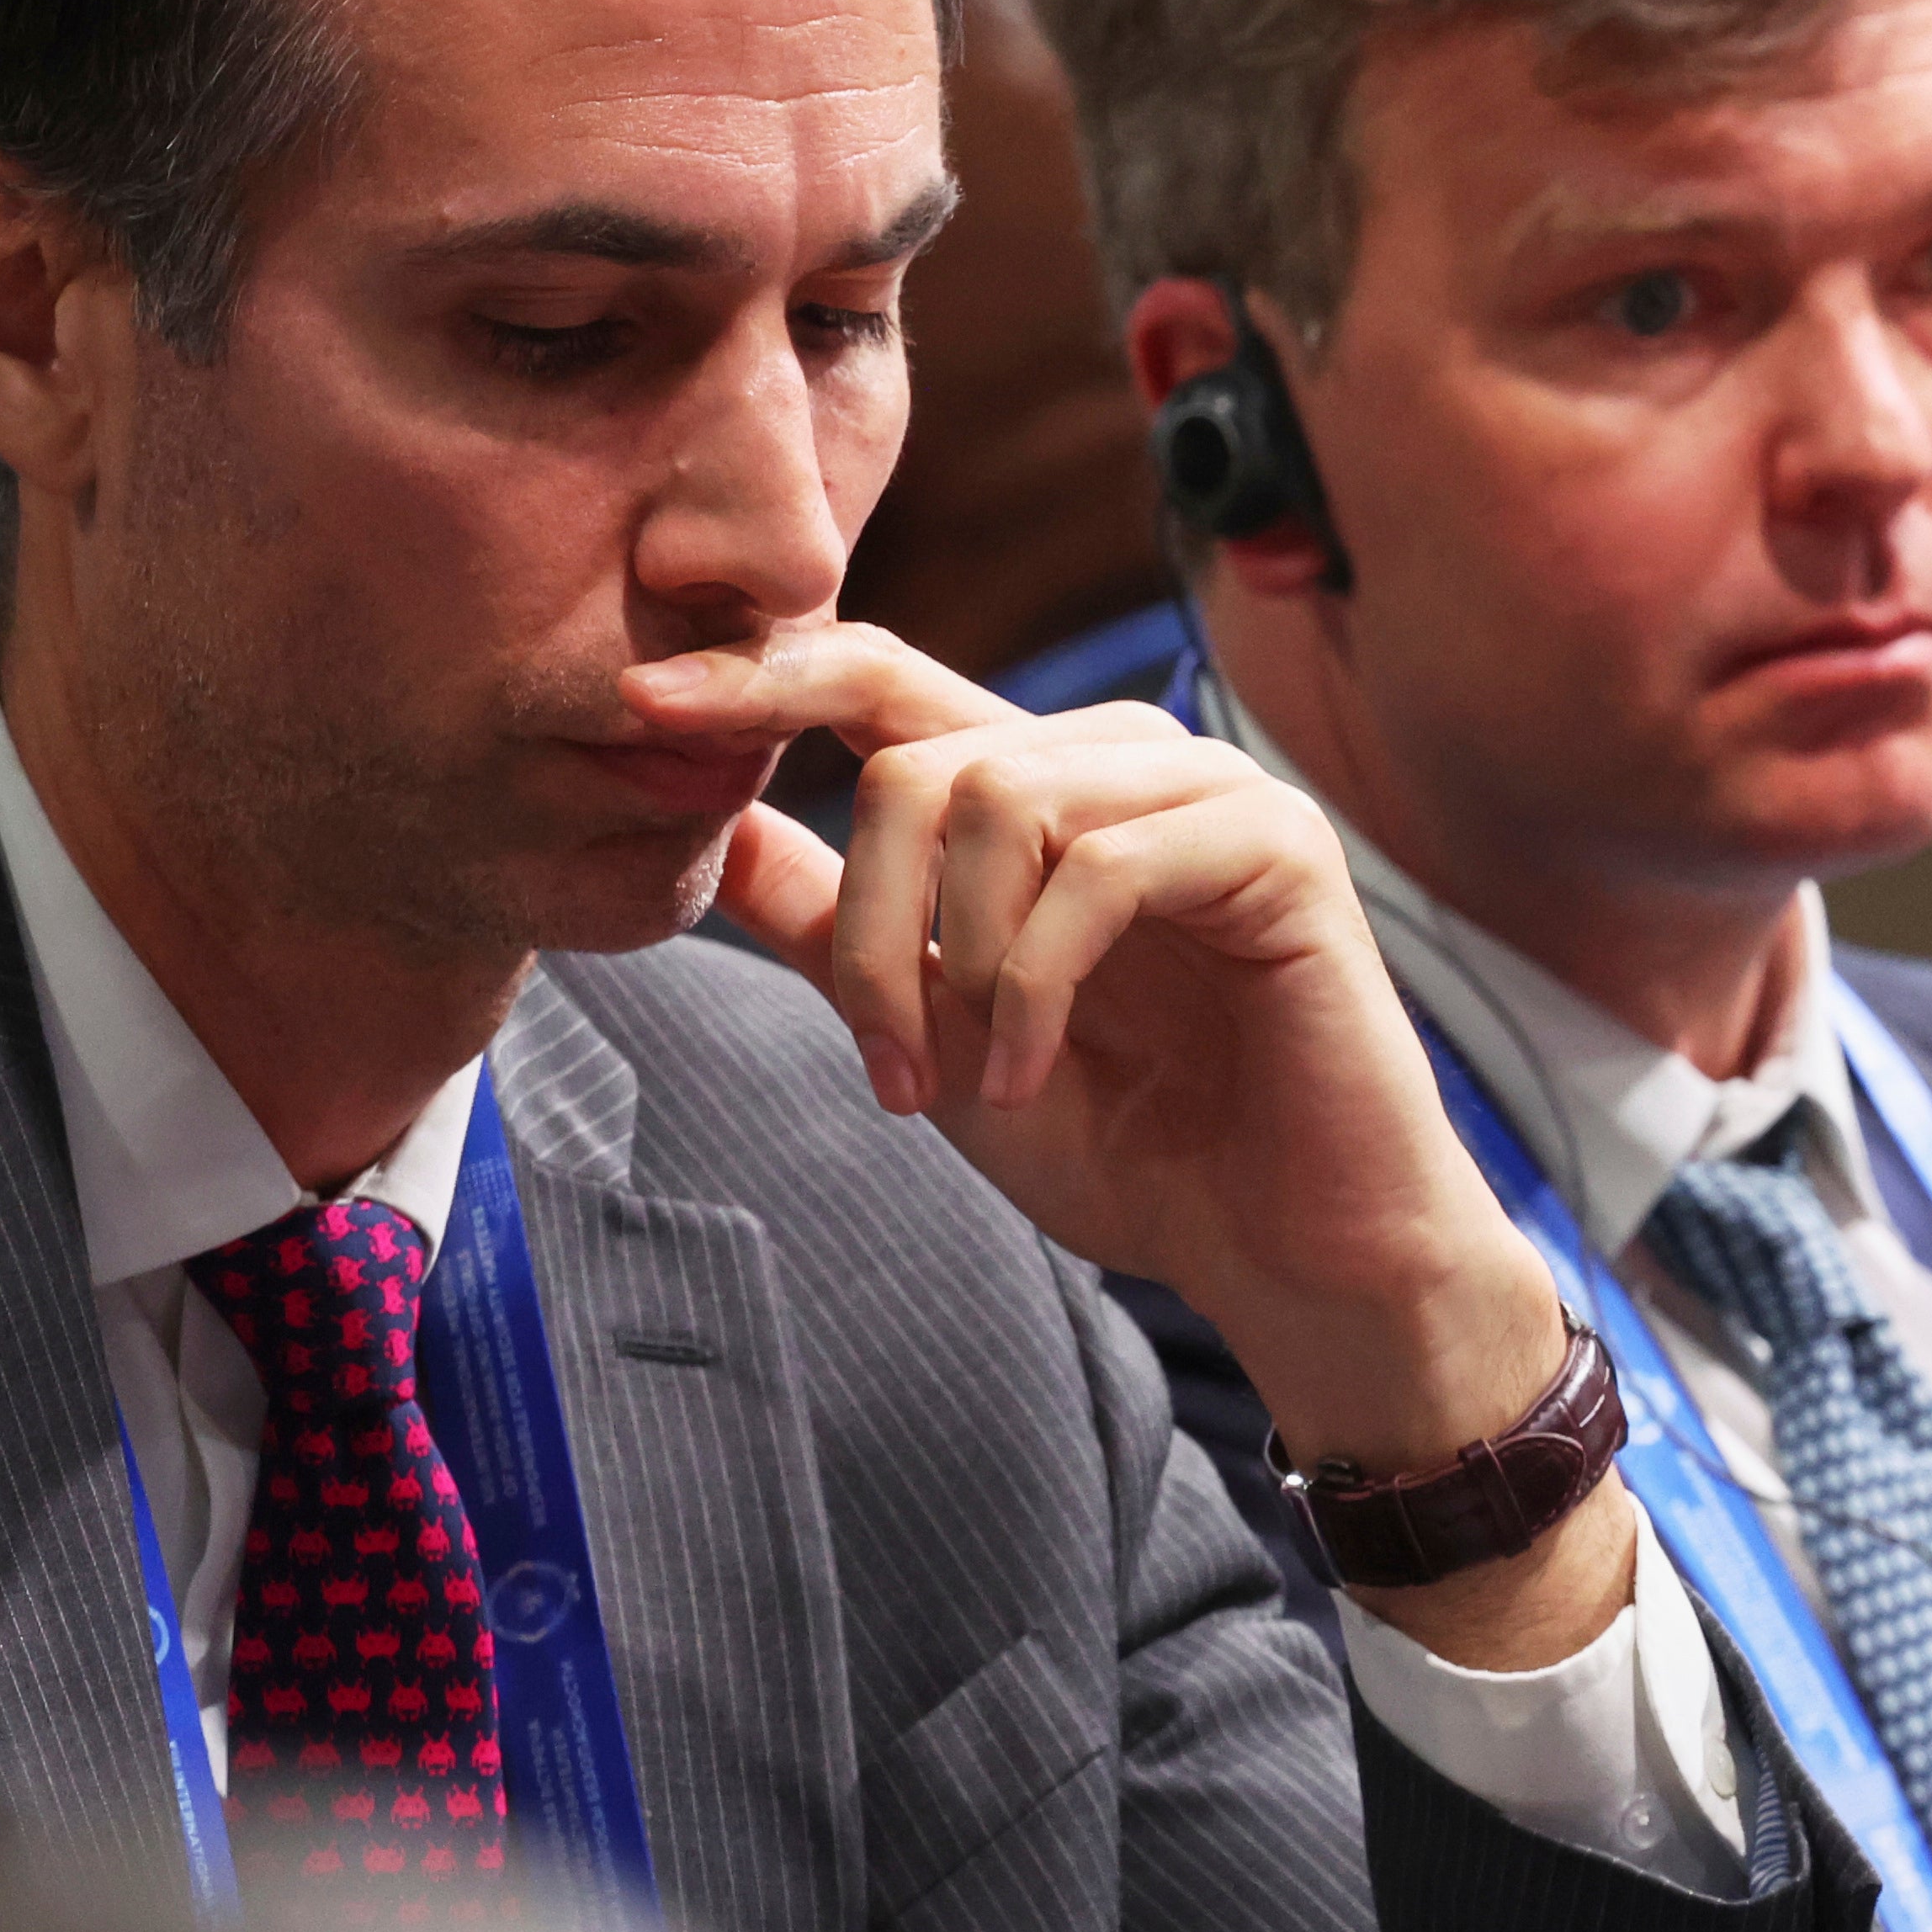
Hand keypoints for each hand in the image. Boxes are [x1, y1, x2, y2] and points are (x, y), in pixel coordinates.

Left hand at [642, 627, 1628, 1663]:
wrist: (1291, 1255)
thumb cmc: (1134, 1147)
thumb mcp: (938, 1034)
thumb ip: (839, 927)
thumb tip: (716, 826)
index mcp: (1045, 790)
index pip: (885, 679)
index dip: (760, 676)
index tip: (640, 706)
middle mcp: (1128, 763)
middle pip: (918, 756)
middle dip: (866, 923)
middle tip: (887, 1062)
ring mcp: (1211, 793)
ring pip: (998, 797)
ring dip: (949, 960)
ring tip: (971, 1080)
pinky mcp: (1277, 848)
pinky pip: (1099, 866)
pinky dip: (1034, 983)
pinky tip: (1037, 1070)